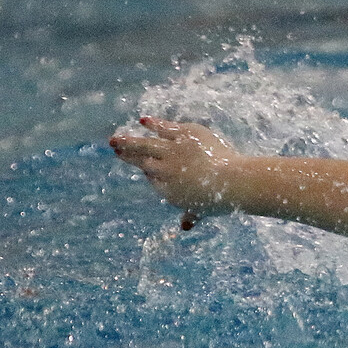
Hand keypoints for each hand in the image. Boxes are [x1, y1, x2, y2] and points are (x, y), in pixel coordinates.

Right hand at [109, 118, 242, 219]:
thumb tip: (184, 227)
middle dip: (127, 155)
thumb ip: (192, 215)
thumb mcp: (203, 210)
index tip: (146, 169)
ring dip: (128, 141)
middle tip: (115, 150)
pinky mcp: (184, 134)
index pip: (152, 179)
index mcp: (167, 190)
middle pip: (141, 161)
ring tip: (115, 139)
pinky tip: (143, 121)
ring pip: (145, 144)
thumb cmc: (220, 199)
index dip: (149, 173)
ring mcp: (172, 151)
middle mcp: (164, 170)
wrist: (232, 181)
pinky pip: (164, 128)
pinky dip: (153, 124)